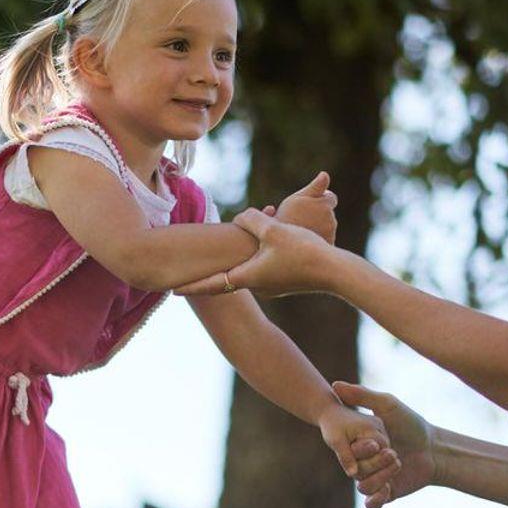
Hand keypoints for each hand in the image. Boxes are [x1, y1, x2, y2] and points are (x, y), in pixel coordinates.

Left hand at [177, 211, 336, 297]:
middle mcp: (257, 284)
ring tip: (231, 245)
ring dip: (238, 255)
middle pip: (226, 275)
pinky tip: (266, 235)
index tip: (172, 290)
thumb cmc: (303, 251)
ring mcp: (271, 284)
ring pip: (247, 266)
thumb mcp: (273, 229)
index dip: (191, 285)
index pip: (212, 284)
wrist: (335, 271)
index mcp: (248, 276)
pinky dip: (257, 253)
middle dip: (209, 271)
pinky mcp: (284, 279)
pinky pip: (263, 264)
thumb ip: (251, 220)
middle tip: (187, 270)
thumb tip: (240, 217)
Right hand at [271, 172, 336, 243]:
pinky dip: (318, 240)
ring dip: (318, 227)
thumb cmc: (285, 219)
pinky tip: (304, 242)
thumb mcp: (296, 200)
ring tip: (300, 231)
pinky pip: (325, 240)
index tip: (308, 203)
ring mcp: (331, 234)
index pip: (330, 197)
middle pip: (328, 213)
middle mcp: (332, 220)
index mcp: (325, 204)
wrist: (282, 245)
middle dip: (318, 214)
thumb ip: (314, 187)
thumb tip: (325, 174)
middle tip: (300, 219)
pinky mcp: (328, 246)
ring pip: (327, 227)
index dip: (320, 198)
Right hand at [331, 381, 436, 507]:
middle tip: (394, 453)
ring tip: (397, 464)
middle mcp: (367, 462)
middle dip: (374, 464)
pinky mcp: (389, 492)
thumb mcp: (387, 405)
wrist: (435, 447)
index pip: (348, 453)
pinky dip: (376, 500)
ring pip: (363, 487)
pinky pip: (373, 503)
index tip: (377, 442)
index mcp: (362, 445)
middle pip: (356, 472)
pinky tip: (387, 490)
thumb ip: (362, 395)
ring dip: (378, 478)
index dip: (358, 450)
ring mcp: (377, 478)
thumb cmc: (411, 424)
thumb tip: (336, 384)